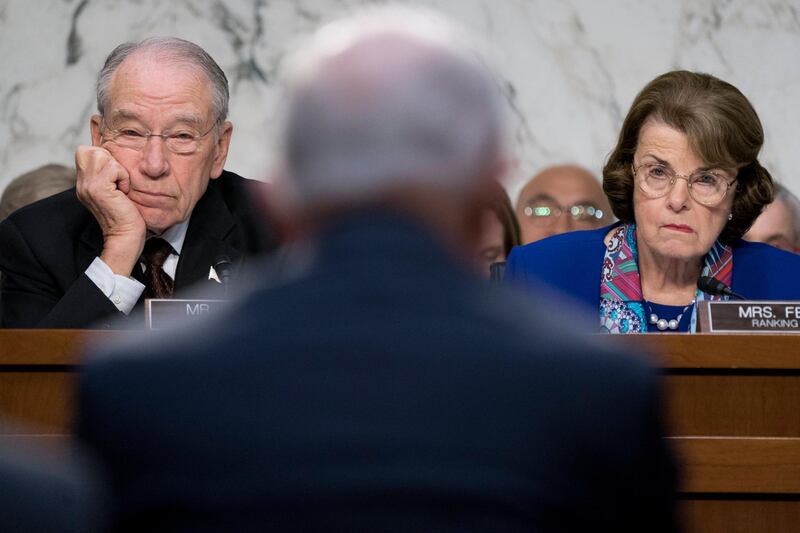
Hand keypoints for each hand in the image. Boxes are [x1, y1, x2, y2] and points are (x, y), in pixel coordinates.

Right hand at [75, 145, 144, 275]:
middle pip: (90, 150)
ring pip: (101, 155)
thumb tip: (114, 157)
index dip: (104, 158)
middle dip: (110, 161)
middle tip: (118, 182)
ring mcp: (87, 186)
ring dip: (117, 169)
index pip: (85, 151)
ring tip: (121, 187)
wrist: (126, 237)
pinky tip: (124, 192)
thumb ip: (108, 175)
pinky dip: (123, 177)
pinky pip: (113, 167)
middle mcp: (82, 184)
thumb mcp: (114, 191)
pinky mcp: (98, 189)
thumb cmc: (127, 216)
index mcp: (84, 183)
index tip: (115, 178)